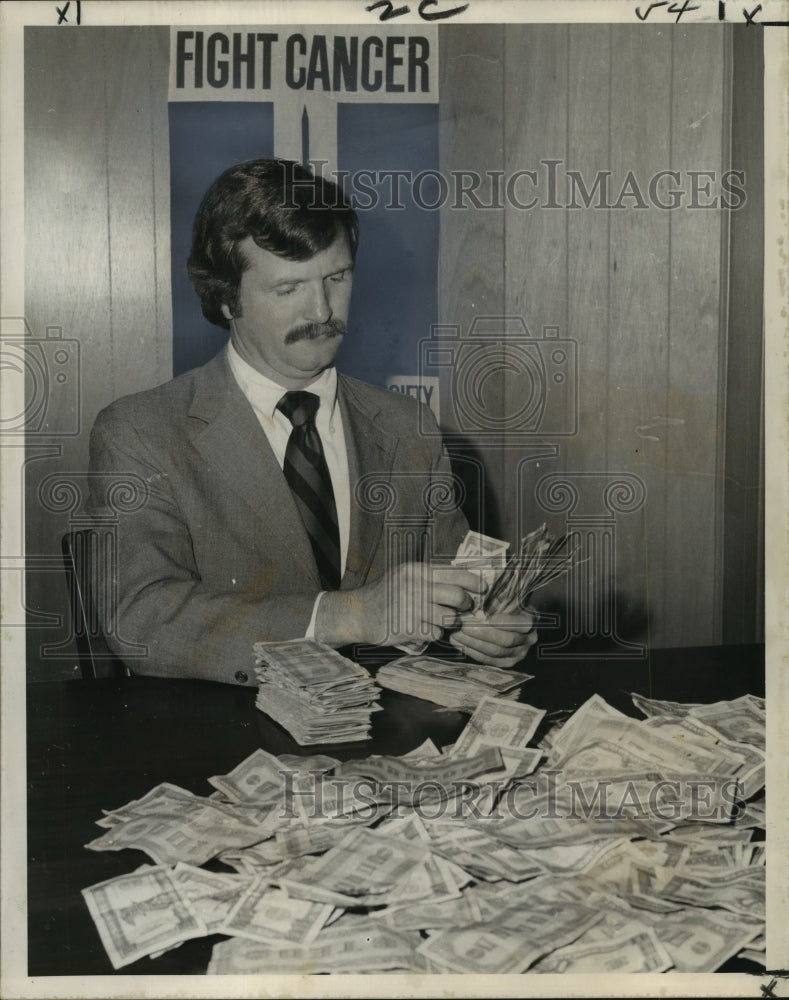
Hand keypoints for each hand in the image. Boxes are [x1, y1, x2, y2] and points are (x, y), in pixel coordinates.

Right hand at [316, 562, 482, 646]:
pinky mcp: (408, 627)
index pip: (454, 573)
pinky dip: (434, 634)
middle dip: (466, 605)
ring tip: (440, 620)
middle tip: (463, 609)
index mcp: (416, 570)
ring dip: (449, 622)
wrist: (357, 613)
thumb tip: (463, 583)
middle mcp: (414, 586)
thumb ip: (430, 578)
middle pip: (457, 597)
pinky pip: (436, 633)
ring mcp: (411, 607)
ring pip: (449, 617)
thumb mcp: (405, 576)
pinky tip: (425, 630)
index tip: (482, 588)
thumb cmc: (386, 595)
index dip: (473, 582)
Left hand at [448, 605, 537, 667]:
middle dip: (483, 633)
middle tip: (464, 625)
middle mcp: (529, 639)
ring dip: (473, 643)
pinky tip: (459, 643)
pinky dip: (471, 652)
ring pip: (495, 652)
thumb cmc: (504, 604)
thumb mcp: (506, 597)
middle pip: (506, 640)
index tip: (488, 618)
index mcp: (532, 619)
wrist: (508, 619)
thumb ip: (498, 599)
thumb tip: (478, 599)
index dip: (505, 622)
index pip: (522, 624)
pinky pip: (488, 660)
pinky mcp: (507, 663)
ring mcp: (520, 653)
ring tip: (457, 633)